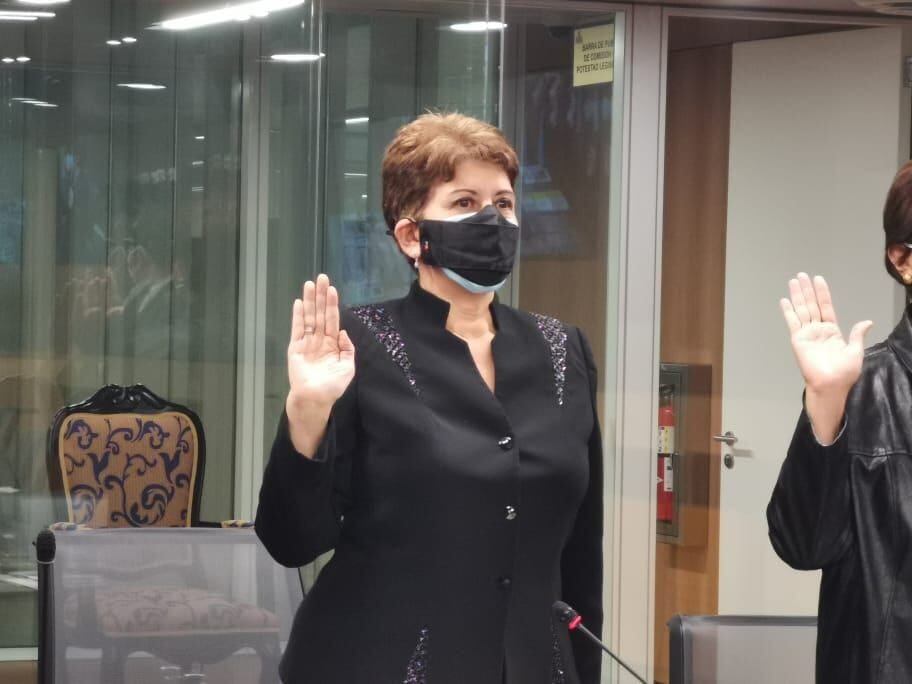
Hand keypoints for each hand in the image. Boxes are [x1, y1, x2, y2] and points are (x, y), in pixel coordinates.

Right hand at [287, 274, 354, 412]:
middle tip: (321, 277)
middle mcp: (319, 339)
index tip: (332, 289)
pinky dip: (298, 316)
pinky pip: (297, 329)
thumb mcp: (347, 368)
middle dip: (320, 296)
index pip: (332, 319)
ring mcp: (307, 342)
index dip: (332, 304)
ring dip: (308, 301)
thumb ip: (347, 349)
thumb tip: (343, 332)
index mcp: (332, 344)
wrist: (315, 399)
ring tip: (309, 284)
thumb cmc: (332, 386)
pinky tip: (298, 303)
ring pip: (309, 317)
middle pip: (320, 313)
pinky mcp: (295, 348)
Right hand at [780, 274, 871, 441]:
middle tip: (801, 275)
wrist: (830, 385)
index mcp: (832, 331)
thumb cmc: (844, 372)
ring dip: (797, 296)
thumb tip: (866, 322)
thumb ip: (856, 335)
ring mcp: (807, 333)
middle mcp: (818, 330)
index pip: (826, 307)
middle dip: (807, 290)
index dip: (822, 294)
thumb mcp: (855, 351)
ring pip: (801, 310)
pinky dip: (788, 311)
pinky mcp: (798, 339)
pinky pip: (792, 322)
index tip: (818, 280)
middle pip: (811, 305)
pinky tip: (784, 300)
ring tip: (793, 281)